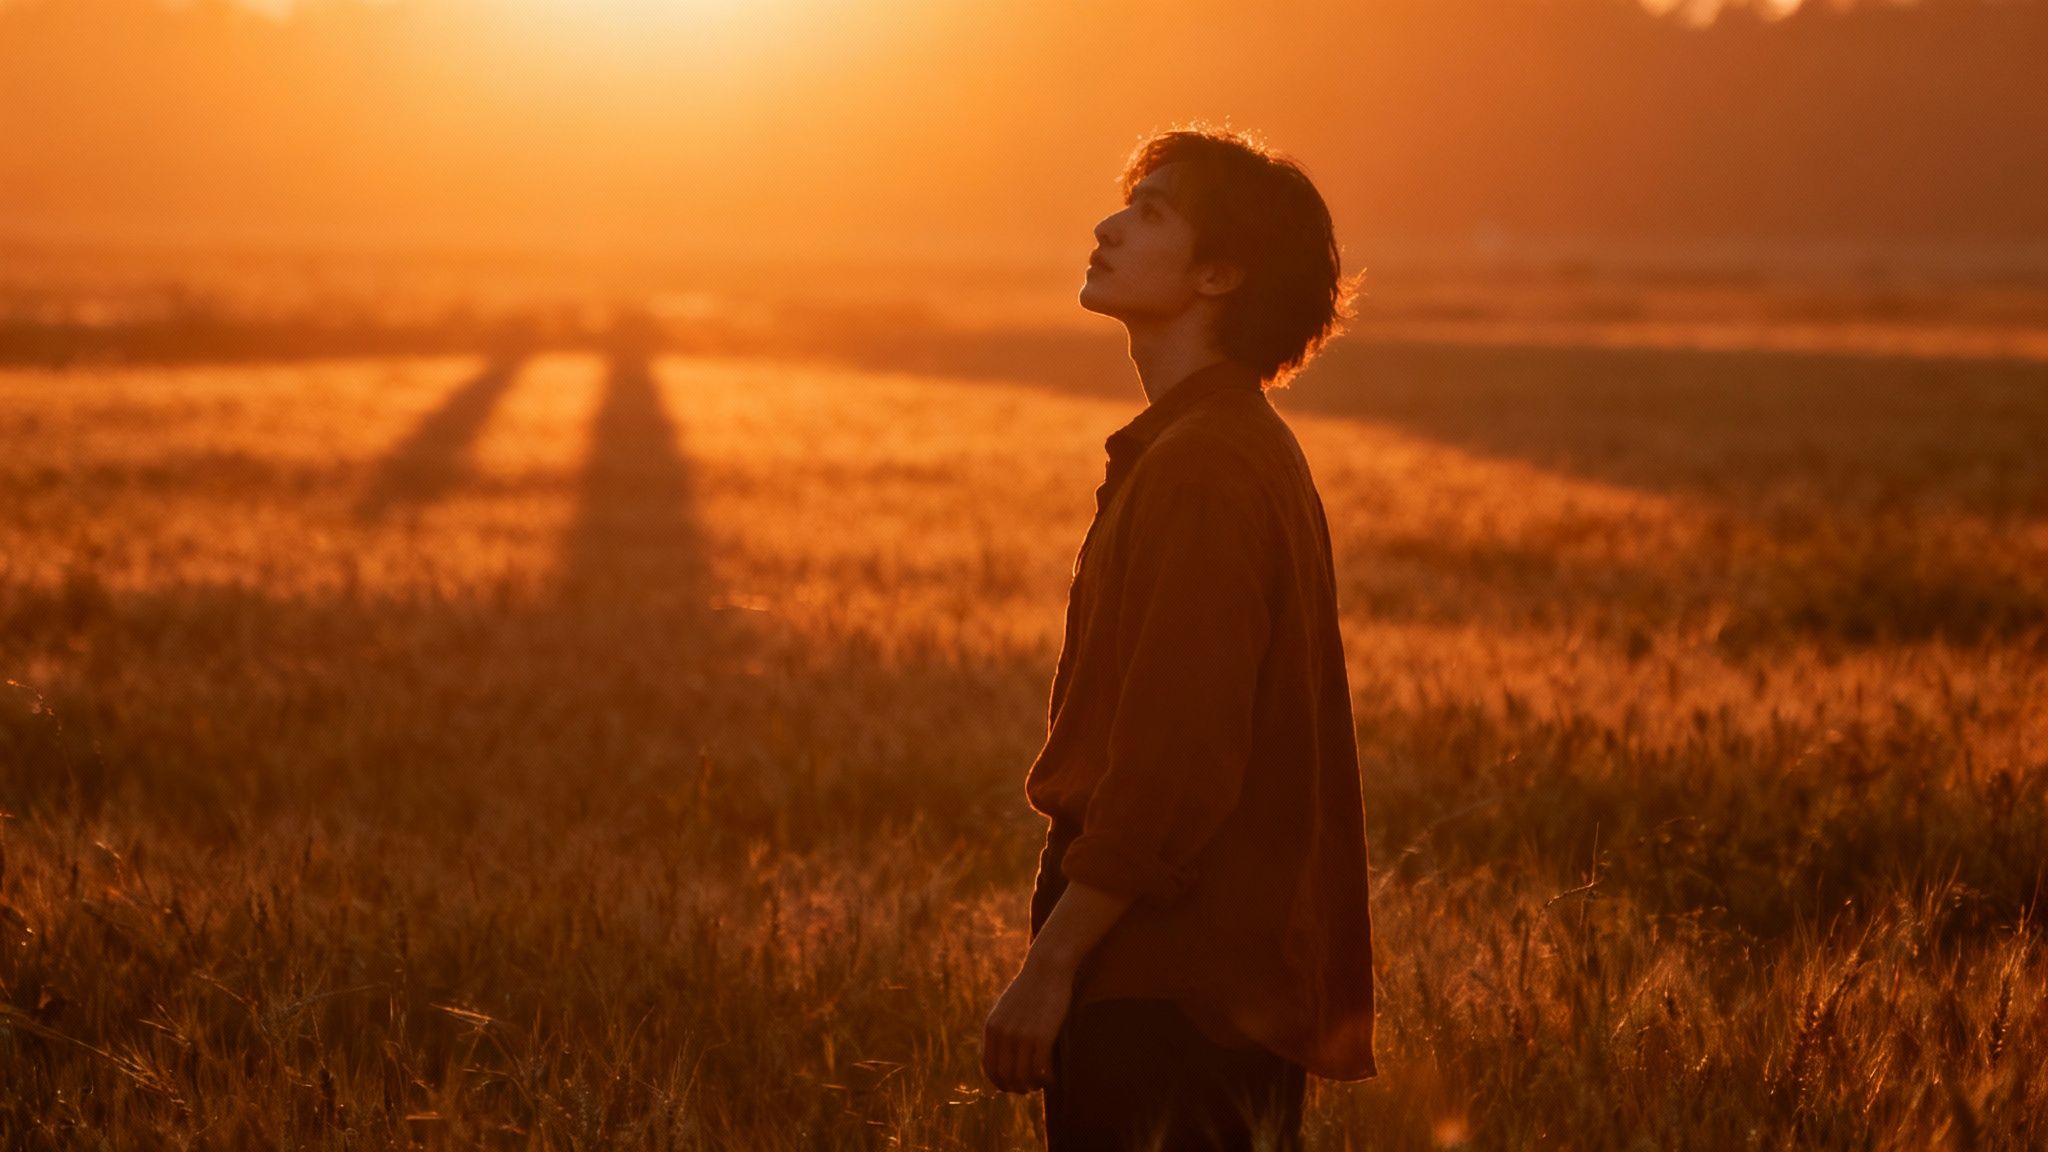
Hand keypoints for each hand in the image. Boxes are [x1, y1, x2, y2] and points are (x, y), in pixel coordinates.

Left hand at [981, 955, 1074, 1092]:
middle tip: (1029, 1088)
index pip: (990, 1068)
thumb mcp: (1006, 1008)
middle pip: (1005, 1077)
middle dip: (1017, 1087)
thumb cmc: (1029, 988)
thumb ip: (1001, 1030)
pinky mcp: (1043, 1036)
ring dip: (1032, 1086)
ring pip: (1023, 1077)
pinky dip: (1046, 1080)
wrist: (1047, 968)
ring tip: (1040, 1084)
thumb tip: (1002, 1054)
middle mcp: (1003, 1035)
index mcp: (991, 1028)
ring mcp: (1022, 1036)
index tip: (1011, 1086)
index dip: (1000, 1083)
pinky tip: (1051, 1078)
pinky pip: (1041, 1069)